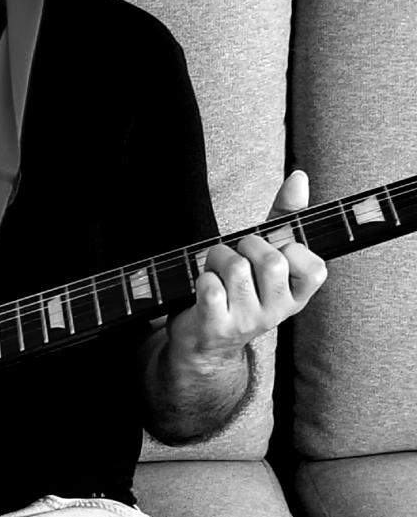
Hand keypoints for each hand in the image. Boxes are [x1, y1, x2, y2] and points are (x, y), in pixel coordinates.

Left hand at [167, 170, 327, 362]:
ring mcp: (247, 322)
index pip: (314, 268)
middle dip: (246, 245)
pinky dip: (202, 277)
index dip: (290, 249)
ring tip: (215, 268)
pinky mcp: (216, 326)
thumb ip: (283, 219)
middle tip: (236, 254)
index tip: (272, 250)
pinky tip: (203, 285)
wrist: (204, 339)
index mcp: (296, 295)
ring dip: (217, 257)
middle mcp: (277, 312)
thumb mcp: (265, 255)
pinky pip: (210, 288)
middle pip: (271, 261)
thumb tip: (299, 177)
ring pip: (236, 269)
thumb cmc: (238, 288)